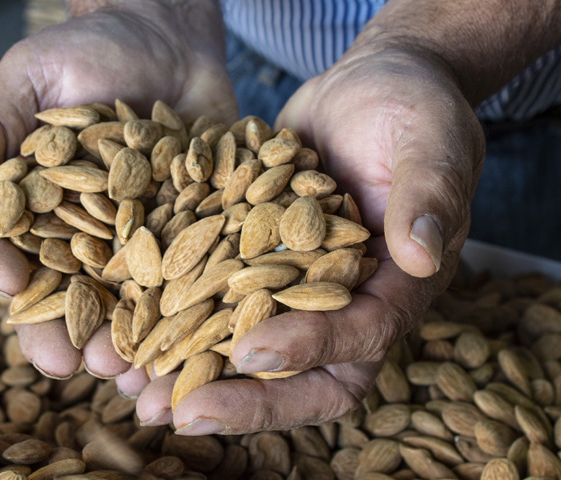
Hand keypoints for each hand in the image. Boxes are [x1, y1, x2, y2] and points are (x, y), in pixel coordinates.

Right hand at [0, 0, 236, 380]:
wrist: (169, 36)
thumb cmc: (89, 50)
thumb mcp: (31, 77)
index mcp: (33, 206)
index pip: (7, 248)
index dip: (3, 271)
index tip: (8, 288)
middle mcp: (83, 232)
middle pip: (67, 292)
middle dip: (66, 329)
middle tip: (70, 363)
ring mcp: (138, 237)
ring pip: (125, 301)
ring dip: (125, 339)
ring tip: (128, 370)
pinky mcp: (189, 232)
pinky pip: (186, 279)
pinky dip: (187, 313)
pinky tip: (189, 345)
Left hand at [134, 45, 484, 433]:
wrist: (365, 88)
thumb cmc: (412, 108)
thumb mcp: (429, 142)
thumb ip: (428, 194)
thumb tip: (420, 255)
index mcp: (399, 284)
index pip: (363, 334)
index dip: (311, 347)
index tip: (251, 351)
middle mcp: (348, 300)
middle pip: (306, 373)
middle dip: (248, 400)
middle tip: (182, 413)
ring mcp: (298, 285)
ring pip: (253, 350)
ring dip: (200, 375)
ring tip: (137, 391)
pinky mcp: (259, 259)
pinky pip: (220, 301)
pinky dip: (180, 319)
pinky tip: (131, 327)